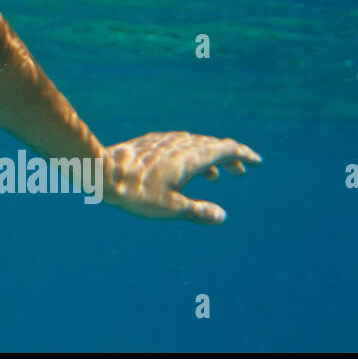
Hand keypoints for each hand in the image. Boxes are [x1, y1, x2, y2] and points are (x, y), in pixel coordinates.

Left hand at [101, 131, 260, 223]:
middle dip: (229, 159)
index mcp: (192, 157)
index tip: (256, 162)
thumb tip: (222, 217)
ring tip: (214, 178)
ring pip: (194, 145)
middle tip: (240, 173)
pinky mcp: (149, 143)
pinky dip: (190, 156)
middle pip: (213, 146)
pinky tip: (183, 170)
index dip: (244, 155)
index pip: (227, 149)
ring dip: (209, 159)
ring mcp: (164, 140)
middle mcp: (181, 143)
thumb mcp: (171, 208)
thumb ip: (198, 211)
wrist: (101, 171)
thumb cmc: (136, 192)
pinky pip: (178, 146)